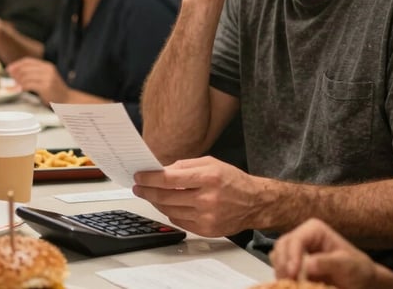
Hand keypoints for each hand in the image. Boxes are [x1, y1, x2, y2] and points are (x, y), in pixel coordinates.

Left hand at [6, 57, 68, 105]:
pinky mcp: (46, 87)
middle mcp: (48, 70)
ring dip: (17, 81)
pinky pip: (29, 85)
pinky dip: (21, 87)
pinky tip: (18, 90)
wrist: (67, 100)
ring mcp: (48, 78)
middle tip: (10, 78)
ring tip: (14, 86)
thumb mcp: (46, 78)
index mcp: (47, 66)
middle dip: (15, 73)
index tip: (9, 69)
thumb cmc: (54, 91)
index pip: (28, 61)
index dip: (17, 64)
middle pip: (26, 68)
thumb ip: (35, 74)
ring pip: (26, 76)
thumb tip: (17, 73)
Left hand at [133, 156, 258, 236]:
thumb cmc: (233, 181)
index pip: (170, 179)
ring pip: (170, 210)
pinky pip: (179, 221)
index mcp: (208, 177)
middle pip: (166, 196)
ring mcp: (206, 216)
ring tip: (150, 195)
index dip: (150, 178)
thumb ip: (185, 166)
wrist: (254, 203)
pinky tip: (168, 205)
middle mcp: (207, 198)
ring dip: (156, 202)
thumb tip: (161, 170)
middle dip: (147, 191)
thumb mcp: (211, 163)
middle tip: (138, 187)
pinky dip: (170, 212)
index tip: (139, 176)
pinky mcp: (206, 230)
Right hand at [270, 219, 378, 288]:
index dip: (291, 256)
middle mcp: (302, 237)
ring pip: (278, 258)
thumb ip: (328, 262)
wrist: (361, 282)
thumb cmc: (357, 269)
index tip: (293, 274)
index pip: (296, 239)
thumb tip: (307, 265)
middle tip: (289, 282)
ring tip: (291, 285)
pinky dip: (283, 278)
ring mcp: (296, 252)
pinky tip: (290, 285)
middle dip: (283, 265)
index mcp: (314, 230)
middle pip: (282, 247)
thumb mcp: (347, 265)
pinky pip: (281, 269)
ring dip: (281, 272)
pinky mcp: (294, 266)